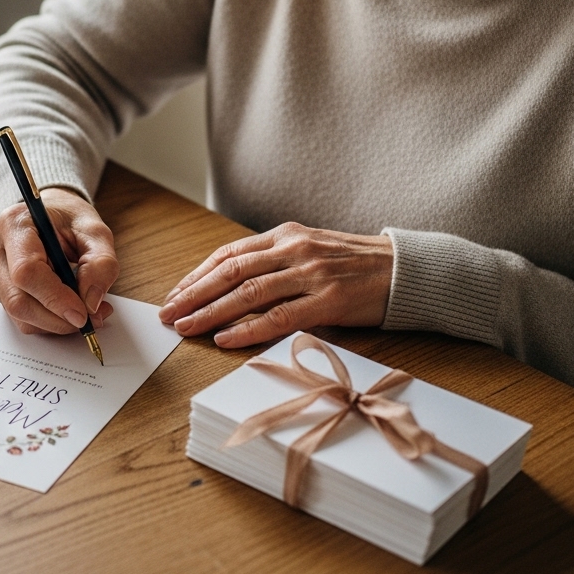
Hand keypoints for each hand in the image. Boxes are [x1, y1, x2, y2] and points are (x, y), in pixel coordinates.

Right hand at [0, 188, 119, 334]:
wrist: (52, 214)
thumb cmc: (70, 219)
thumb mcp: (96, 232)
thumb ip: (101, 263)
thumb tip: (91, 302)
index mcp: (15, 223)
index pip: (26, 271)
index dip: (55, 298)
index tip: (83, 313)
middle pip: (17, 300)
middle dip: (57, 318)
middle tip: (93, 319)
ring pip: (18, 314)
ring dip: (55, 323)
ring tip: (87, 312)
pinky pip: (20, 316)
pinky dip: (48, 320)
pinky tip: (68, 309)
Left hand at [157, 223, 392, 346]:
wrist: (405, 269)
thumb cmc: (355, 264)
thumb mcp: (311, 251)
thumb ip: (276, 263)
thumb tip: (232, 289)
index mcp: (286, 234)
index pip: (229, 253)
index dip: (198, 274)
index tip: (175, 294)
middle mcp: (294, 249)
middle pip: (231, 271)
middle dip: (193, 293)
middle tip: (167, 313)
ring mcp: (310, 273)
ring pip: (248, 293)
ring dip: (211, 312)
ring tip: (186, 327)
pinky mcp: (328, 300)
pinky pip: (279, 316)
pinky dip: (248, 329)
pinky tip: (225, 339)